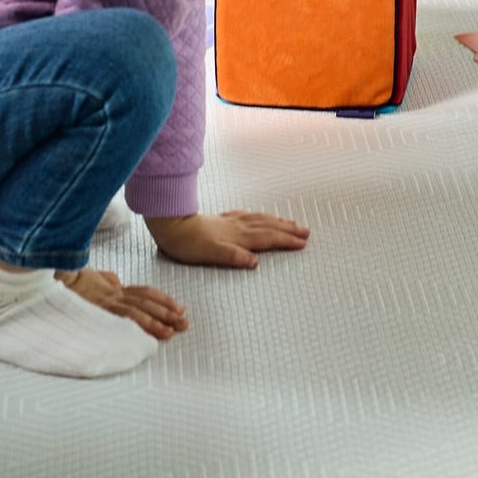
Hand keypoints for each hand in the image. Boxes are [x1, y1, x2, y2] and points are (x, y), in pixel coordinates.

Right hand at [56, 267, 187, 340]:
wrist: (52, 274)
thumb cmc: (68, 278)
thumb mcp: (91, 277)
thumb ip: (105, 278)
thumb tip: (114, 280)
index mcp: (113, 289)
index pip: (144, 293)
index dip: (162, 300)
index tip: (179, 308)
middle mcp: (113, 294)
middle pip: (146, 302)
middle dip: (167, 313)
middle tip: (185, 323)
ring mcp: (106, 301)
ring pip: (137, 310)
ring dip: (156, 321)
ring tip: (172, 331)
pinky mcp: (98, 308)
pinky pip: (121, 316)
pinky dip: (138, 324)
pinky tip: (149, 334)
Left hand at [144, 210, 309, 269]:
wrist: (172, 225)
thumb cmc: (189, 244)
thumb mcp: (211, 255)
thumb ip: (233, 257)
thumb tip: (255, 262)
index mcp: (238, 237)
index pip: (268, 238)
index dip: (286, 240)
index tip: (303, 242)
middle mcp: (238, 226)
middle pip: (268, 226)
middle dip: (288, 229)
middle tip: (306, 231)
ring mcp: (230, 221)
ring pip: (260, 219)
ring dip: (277, 221)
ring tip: (290, 222)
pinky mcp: (222, 219)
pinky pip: (247, 215)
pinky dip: (259, 216)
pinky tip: (258, 216)